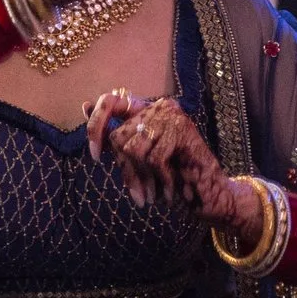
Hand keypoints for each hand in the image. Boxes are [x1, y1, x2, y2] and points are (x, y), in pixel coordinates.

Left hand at [85, 91, 246, 217]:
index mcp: (146, 110)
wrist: (211, 196)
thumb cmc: (175, 179)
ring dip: (142, 178)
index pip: (109, 101)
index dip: (96, 127)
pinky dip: (160, 179)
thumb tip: (85, 105)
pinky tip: (170, 190)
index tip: (96, 158)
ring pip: (132, 148)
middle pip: (119, 137)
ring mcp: (172, 116)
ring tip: (154, 193)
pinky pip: (153, 158)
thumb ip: (116, 137)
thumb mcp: (138, 159)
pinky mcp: (182, 130)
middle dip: (127, 171)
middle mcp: (159, 107)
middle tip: (140, 194)